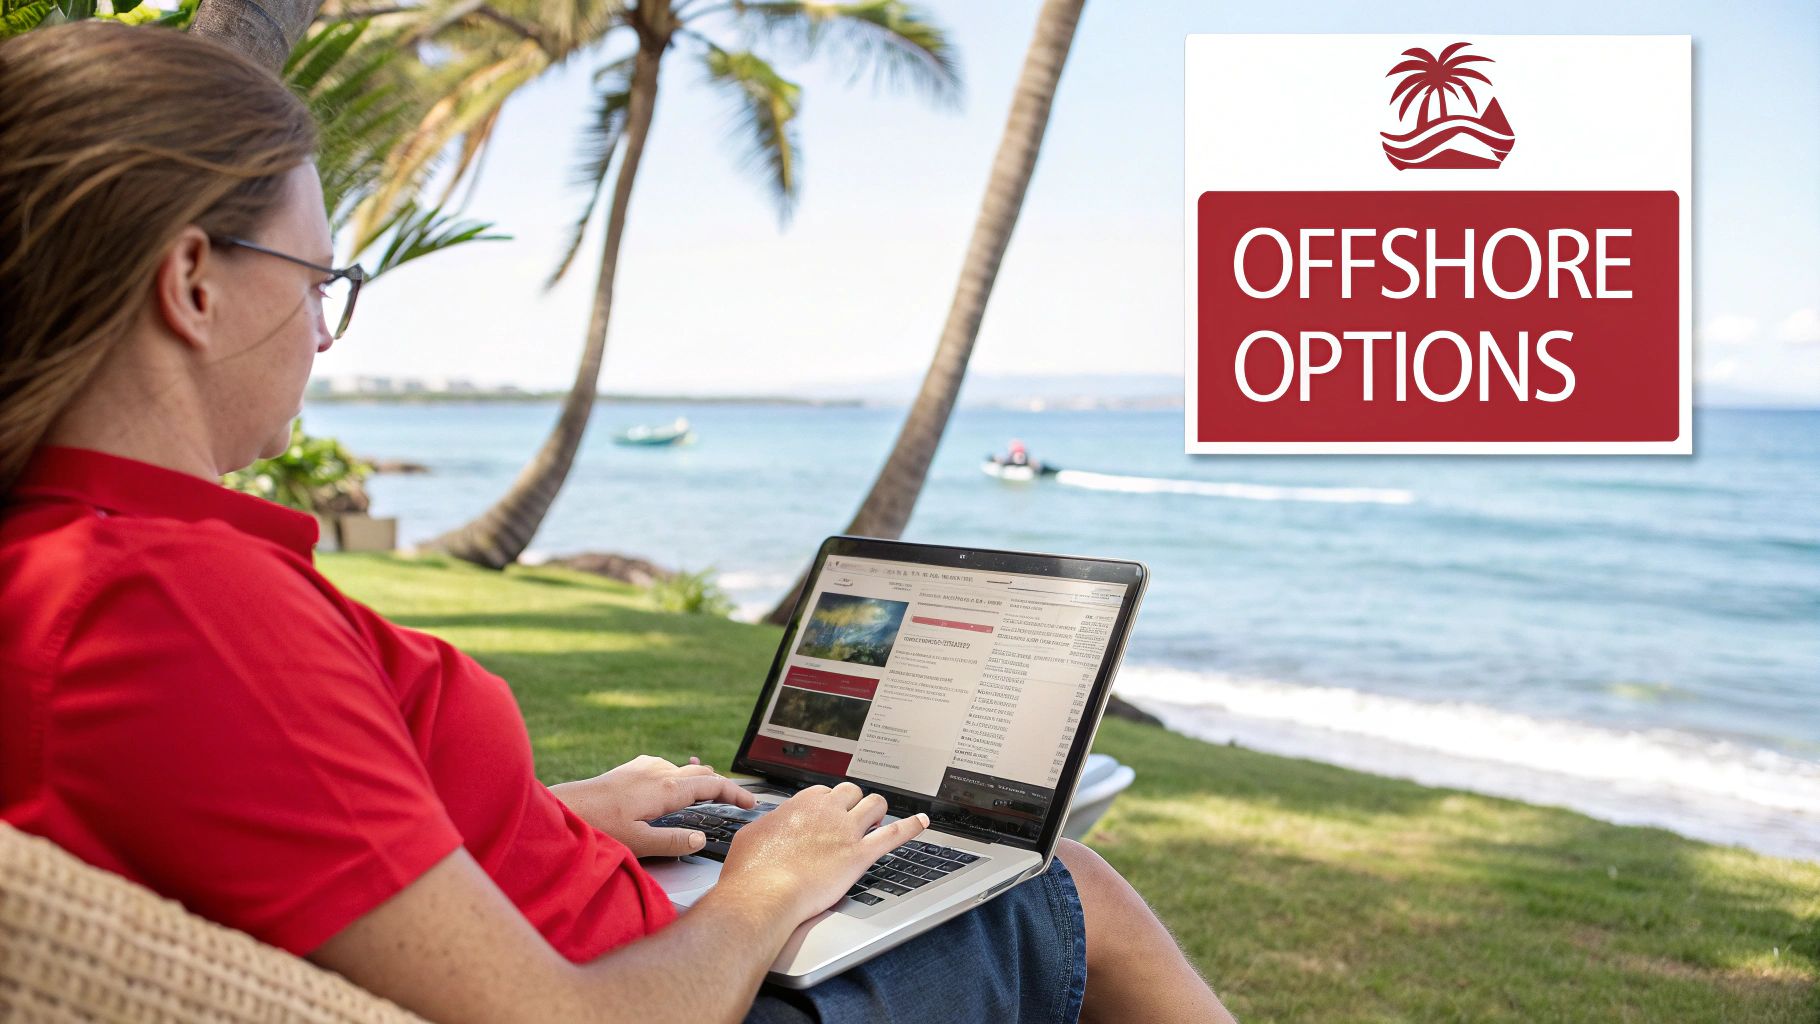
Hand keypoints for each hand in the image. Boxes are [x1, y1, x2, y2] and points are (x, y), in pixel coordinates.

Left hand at [550, 754, 755, 857]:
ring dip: (699, 780)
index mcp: (666, 790)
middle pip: (702, 773)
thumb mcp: (639, 842)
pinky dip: (677, 775)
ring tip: (709, 793)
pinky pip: (664, 767)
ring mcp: (643, 768)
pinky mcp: (630, 769)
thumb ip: (673, 841)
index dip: (735, 794)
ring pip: (682, 769)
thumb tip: (700, 839)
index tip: (750, 803)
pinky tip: (670, 783)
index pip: (711, 786)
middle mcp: (658, 772)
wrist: (562, 808)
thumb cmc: (595, 826)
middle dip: (721, 786)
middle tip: (735, 801)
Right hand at [716, 781, 928, 924]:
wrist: (764, 895)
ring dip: (878, 811)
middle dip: (854, 803)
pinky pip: (894, 835)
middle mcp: (827, 811)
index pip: (825, 792)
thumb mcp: (751, 836)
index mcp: (802, 803)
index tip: (829, 815)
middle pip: (853, 791)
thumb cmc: (751, 872)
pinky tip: (922, 822)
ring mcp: (846, 831)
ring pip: (875, 804)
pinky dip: (911, 826)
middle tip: (852, 819)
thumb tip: (770, 824)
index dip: (829, 805)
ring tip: (876, 822)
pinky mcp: (860, 855)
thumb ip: (768, 825)